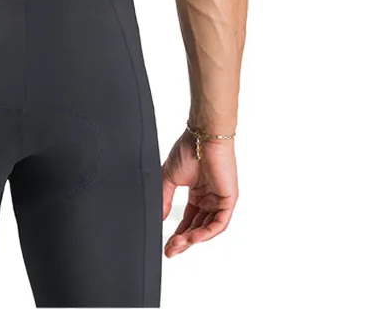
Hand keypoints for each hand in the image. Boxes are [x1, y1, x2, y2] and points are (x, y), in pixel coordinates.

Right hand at [161, 130, 237, 257]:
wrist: (202, 137)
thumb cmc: (188, 149)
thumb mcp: (169, 177)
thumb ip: (165, 198)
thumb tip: (159, 217)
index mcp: (197, 193)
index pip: (188, 219)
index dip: (177, 233)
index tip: (166, 244)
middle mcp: (209, 199)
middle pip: (196, 227)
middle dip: (182, 240)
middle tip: (170, 250)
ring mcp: (219, 200)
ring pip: (207, 228)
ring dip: (192, 238)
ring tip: (177, 245)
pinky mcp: (228, 201)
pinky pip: (218, 224)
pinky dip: (205, 232)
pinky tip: (192, 238)